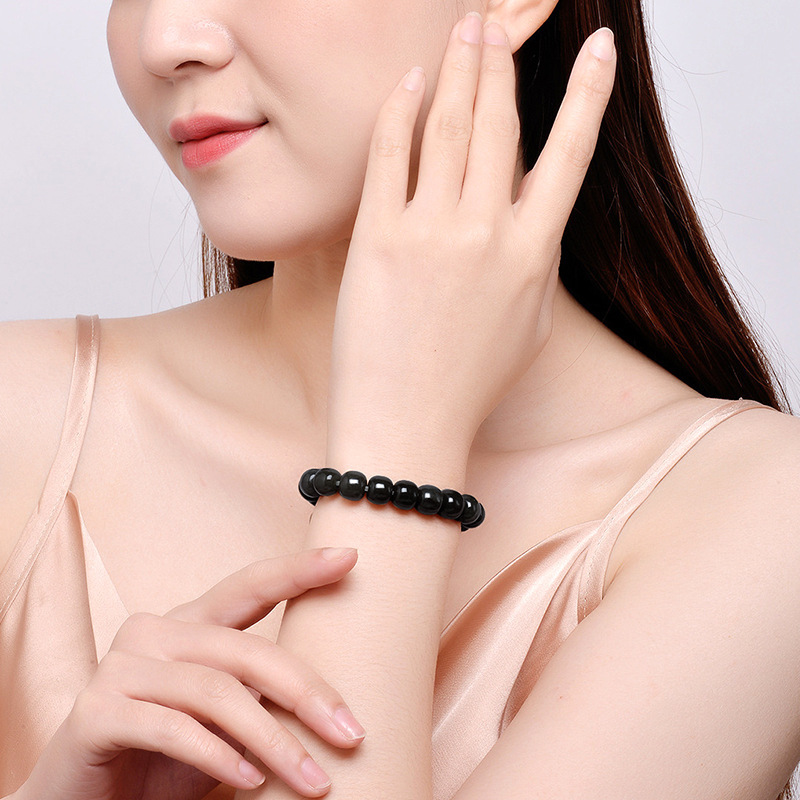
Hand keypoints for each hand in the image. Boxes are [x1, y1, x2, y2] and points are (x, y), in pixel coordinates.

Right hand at [18, 548, 363, 799]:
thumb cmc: (162, 758)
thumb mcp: (225, 724)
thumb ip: (261, 701)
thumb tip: (335, 709)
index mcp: (189, 622)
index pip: (250, 586)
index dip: (298, 569)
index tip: (348, 557)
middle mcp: (154, 631)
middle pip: (246, 650)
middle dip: (306, 693)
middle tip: (351, 733)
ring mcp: (121, 666)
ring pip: (216, 692)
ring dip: (273, 742)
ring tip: (314, 779)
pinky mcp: (96, 711)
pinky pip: (173, 728)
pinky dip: (219, 757)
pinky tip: (251, 781)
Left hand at [328, 15, 616, 453]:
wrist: (407, 424)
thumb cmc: (469, 383)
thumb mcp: (529, 326)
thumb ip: (537, 262)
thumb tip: (531, 213)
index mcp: (535, 255)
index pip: (570, 156)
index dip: (587, 97)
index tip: (599, 51)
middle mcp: (488, 234)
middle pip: (501, 126)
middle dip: (501, 65)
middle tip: (494, 25)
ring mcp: (431, 233)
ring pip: (450, 128)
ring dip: (459, 71)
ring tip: (462, 30)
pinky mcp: (378, 239)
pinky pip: (390, 156)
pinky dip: (400, 112)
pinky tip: (408, 83)